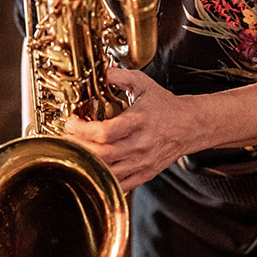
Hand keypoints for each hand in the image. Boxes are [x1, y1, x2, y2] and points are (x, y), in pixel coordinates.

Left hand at [65, 68, 200, 190]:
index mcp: (139, 122)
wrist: (190, 126)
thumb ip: (119, 76)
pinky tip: (93, 167)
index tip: (71, 122)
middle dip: (78, 146)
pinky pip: (119, 184)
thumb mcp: (143, 84)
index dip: (82, 130)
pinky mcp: (145, 174)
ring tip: (76, 151)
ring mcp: (143, 162)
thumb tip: (98, 71)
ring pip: (108, 171)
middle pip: (102, 154)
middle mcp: (141, 145)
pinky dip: (103, 178)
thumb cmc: (165, 106)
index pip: (105, 132)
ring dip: (87, 162)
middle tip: (67, 138)